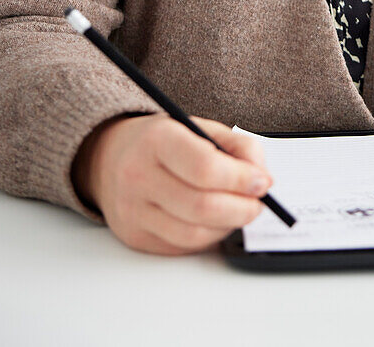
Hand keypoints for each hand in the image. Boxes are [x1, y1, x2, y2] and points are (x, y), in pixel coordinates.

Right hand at [72, 113, 272, 254]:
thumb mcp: (199, 127)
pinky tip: (215, 220)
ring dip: (228, 226)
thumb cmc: (163, 140)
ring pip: (194, 234)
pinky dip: (208, 236)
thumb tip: (261, 179)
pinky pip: (182, 246)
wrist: (110, 157)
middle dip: (242, 209)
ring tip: (239, 210)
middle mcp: (138, 176)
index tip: (263, 182)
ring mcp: (133, 211)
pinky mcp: (135, 236)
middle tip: (260, 203)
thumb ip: (237, 146)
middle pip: (201, 207)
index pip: (204, 167)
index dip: (240, 179)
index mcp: (157, 140)